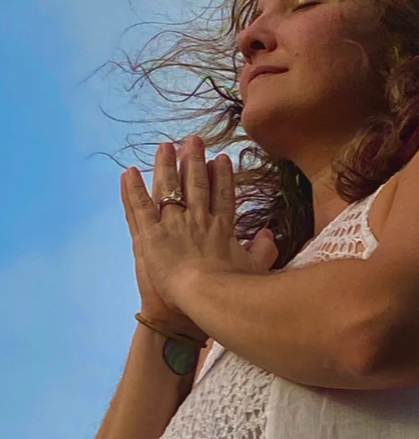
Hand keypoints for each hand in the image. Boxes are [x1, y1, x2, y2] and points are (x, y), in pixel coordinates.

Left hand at [120, 135, 278, 311]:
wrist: (206, 298)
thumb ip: (264, 250)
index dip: (222, 176)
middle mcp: (197, 219)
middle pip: (195, 184)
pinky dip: (133, 190)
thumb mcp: (256, 269)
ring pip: (168, 188)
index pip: (222, 195)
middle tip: (193, 140)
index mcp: (221, 227)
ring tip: (164, 146)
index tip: (221, 158)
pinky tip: (128, 172)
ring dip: (165, 165)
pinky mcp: (150, 235)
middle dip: (194, 160)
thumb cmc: (233, 291)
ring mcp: (173, 225)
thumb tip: (269, 234)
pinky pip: (139, 208)